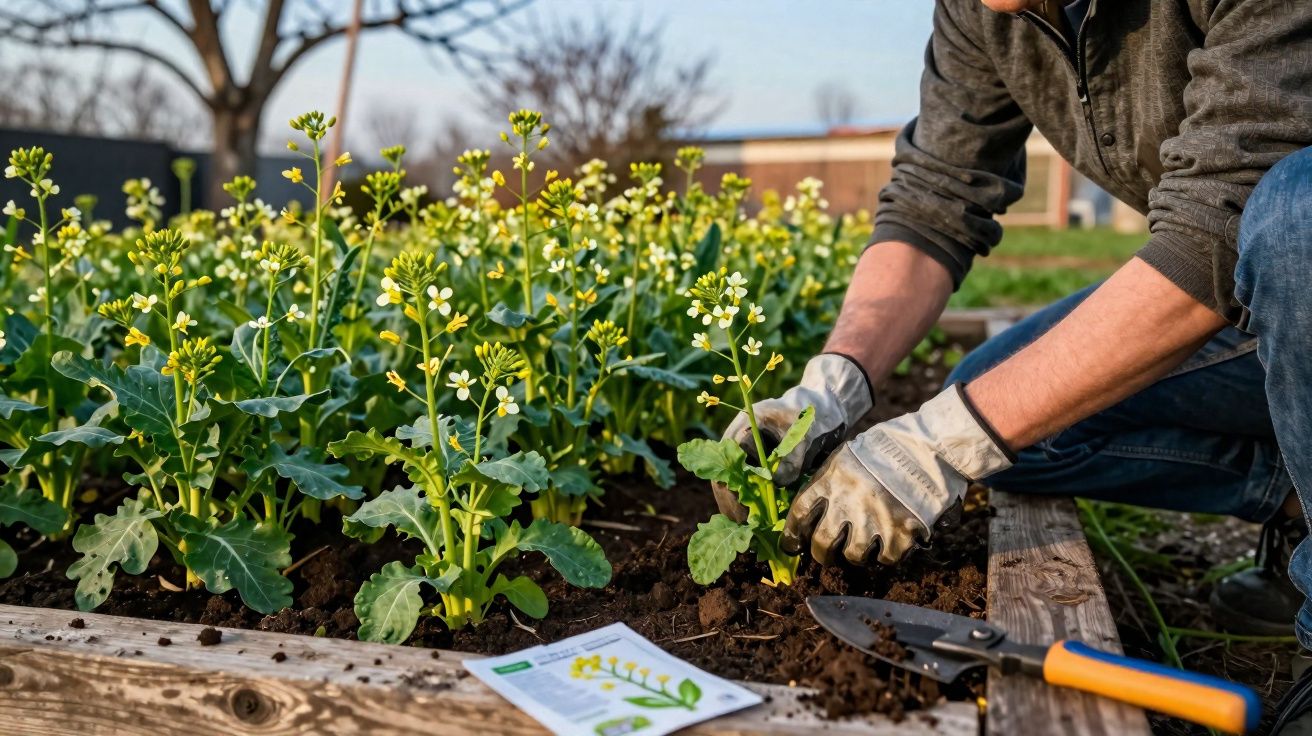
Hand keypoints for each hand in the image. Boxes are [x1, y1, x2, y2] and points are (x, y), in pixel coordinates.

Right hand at [714, 354, 872, 521]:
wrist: (823, 406)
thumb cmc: (812, 417)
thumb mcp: (804, 437)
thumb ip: (790, 460)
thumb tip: (775, 486)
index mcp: (744, 427)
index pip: (728, 465)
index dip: (733, 493)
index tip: (747, 516)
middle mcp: (736, 438)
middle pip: (722, 475)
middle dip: (731, 504)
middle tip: (744, 529)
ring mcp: (743, 449)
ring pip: (730, 481)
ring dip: (737, 504)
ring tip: (748, 528)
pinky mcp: (753, 459)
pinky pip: (743, 482)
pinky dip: (748, 499)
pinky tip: (756, 518)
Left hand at [781, 383, 1012, 564]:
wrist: (928, 447)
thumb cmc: (885, 448)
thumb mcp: (845, 456)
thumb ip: (825, 482)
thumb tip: (811, 510)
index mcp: (830, 480)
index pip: (799, 515)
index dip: (791, 535)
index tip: (792, 545)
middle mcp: (847, 503)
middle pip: (822, 544)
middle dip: (821, 554)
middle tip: (826, 555)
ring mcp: (873, 520)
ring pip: (853, 556)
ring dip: (855, 555)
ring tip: (861, 546)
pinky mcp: (900, 534)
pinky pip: (885, 559)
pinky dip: (886, 555)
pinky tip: (888, 543)